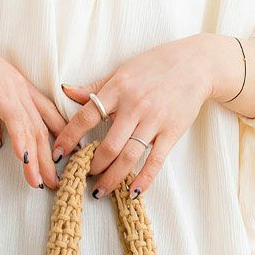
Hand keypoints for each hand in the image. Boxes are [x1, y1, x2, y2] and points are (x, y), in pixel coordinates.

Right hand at [0, 4, 66, 190]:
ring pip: (32, 130)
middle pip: (44, 130)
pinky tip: (25, 160)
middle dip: (50, 160)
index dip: (55, 142)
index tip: (60, 164)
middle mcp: (22, 90)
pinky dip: (21, 142)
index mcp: (18, 90)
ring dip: (37, 159)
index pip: (44, 119)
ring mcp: (13, 90)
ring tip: (41, 183)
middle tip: (56, 184)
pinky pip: (15, 121)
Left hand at [50, 34, 239, 198]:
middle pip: (108, 144)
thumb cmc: (155, 65)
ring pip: (129, 156)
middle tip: (82, 176)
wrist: (196, 63)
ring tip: (100, 191)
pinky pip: (155, 160)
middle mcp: (135, 106)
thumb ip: (94, 86)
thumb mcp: (122, 71)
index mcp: (118, 89)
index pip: (86, 116)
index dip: (69, 138)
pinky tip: (132, 192)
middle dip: (92, 166)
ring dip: (112, 178)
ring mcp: (155, 120)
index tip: (58, 154)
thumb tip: (65, 91)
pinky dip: (144, 179)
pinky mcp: (172, 131)